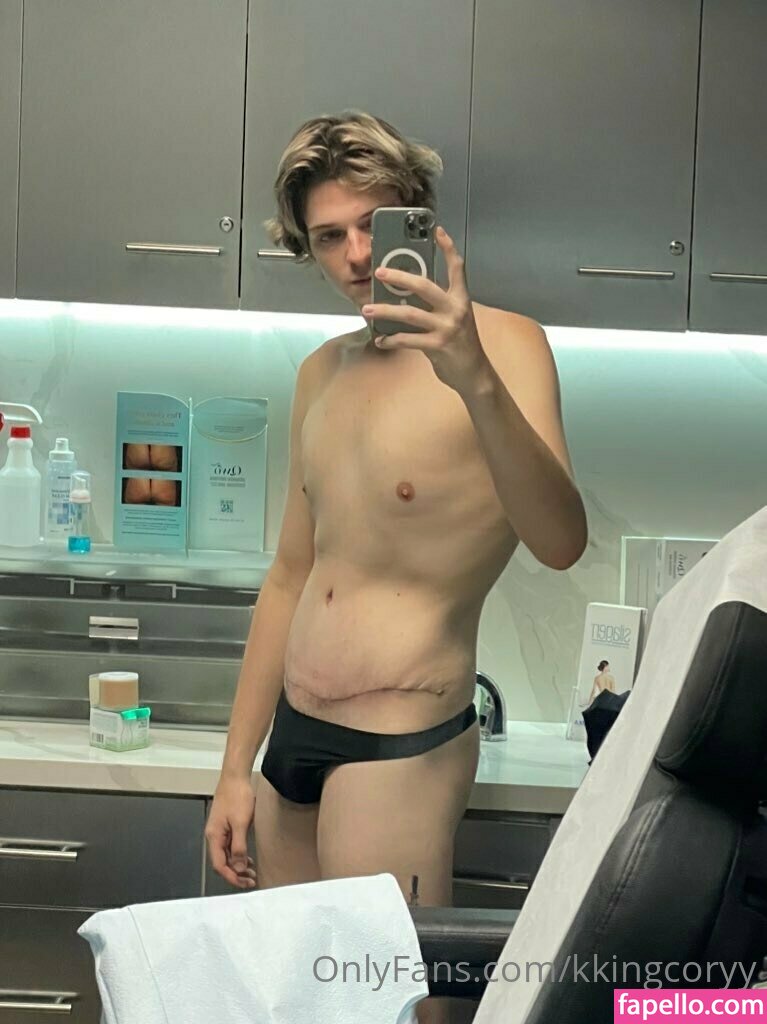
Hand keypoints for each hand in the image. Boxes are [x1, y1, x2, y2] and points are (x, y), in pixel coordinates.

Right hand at [205, 776, 257, 888]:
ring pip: (226, 855)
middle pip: (222, 862)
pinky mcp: (226, 826)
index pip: (219, 865)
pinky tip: (247, 858)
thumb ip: (238, 847)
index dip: (231, 877)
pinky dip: (238, 855)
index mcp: (214, 836)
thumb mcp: (240, 823)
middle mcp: (214, 836)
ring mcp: (219, 831)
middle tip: (251, 881)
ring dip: (238, 866)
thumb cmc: (237, 796)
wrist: (235, 777)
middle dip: (236, 874)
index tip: (245, 883)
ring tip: (251, 873)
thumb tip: (238, 867)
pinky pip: (230, 847)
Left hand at [361, 226, 490, 394]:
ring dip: (385, 311)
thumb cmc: (460, 344)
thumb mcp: (454, 319)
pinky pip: (408, 340)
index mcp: (460, 299)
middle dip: (399, 276)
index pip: (457, 268)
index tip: (438, 230)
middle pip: (424, 286)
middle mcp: (455, 309)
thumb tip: (404, 297)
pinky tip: (380, 339)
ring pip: (410, 314)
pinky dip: (391, 340)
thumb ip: (435, 306)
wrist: (474, 373)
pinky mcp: (438, 346)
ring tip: (367, 309)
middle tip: (380, 272)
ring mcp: (447, 327)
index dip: (448, 248)